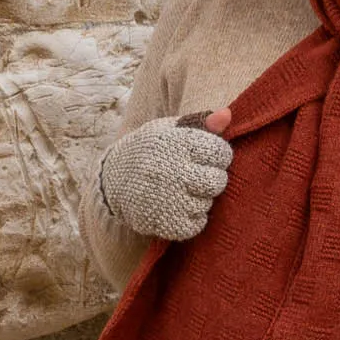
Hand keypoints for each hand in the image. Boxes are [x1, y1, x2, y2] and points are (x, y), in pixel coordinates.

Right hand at [99, 111, 233, 241]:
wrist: (113, 178)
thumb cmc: (152, 150)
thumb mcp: (170, 129)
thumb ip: (201, 122)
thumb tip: (227, 115)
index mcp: (176, 143)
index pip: (220, 152)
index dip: (218, 155)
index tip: (207, 156)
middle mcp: (172, 170)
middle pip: (217, 181)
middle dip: (213, 179)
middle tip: (198, 176)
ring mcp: (168, 198)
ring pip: (206, 203)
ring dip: (200, 199)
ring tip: (183, 191)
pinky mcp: (164, 222)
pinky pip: (196, 225)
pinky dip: (192, 219)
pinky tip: (180, 207)